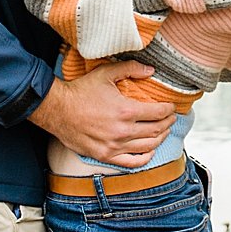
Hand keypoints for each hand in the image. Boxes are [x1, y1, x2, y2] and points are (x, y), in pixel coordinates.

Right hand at [29, 62, 178, 167]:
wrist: (58, 110)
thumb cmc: (81, 91)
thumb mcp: (106, 73)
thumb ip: (131, 68)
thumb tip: (151, 70)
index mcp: (126, 110)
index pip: (158, 113)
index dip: (169, 109)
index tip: (171, 106)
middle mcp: (123, 132)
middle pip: (156, 130)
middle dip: (167, 123)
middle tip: (171, 118)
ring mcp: (114, 147)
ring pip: (147, 147)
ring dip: (160, 139)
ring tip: (163, 131)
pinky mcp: (105, 156)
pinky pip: (131, 163)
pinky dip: (144, 158)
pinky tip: (149, 151)